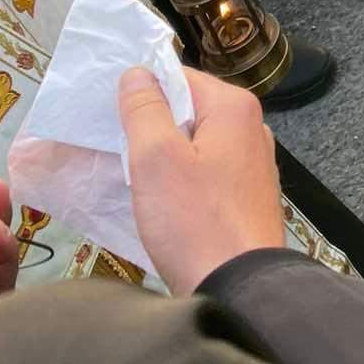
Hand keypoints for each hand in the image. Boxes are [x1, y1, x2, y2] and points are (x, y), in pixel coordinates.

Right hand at [119, 66, 284, 294]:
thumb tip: (137, 73)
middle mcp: (252, 129)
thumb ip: (144, 110)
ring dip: (165, 157)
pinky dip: (182, 181)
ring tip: (134, 178)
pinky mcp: (247, 199)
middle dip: (153, 126)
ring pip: (196, 145)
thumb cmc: (195, 222)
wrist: (240, 290)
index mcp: (234, 108)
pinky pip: (207, 174)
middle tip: (116, 148)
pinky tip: (162, 203)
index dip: (143, 91)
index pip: (180, 77)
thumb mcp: (156, 159)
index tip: (110, 113)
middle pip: (190, 110)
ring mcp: (253, 165)